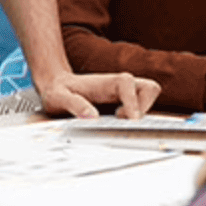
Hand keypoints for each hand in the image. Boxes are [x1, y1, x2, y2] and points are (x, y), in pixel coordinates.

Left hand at [37, 71, 162, 119]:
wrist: (55, 85)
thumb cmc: (57, 90)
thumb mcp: (57, 97)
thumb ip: (73, 104)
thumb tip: (92, 116)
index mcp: (106, 82)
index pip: (128, 84)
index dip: (132, 102)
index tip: (129, 119)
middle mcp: (120, 85)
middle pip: (150, 88)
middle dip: (145, 107)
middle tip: (123, 120)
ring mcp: (124, 93)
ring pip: (150, 95)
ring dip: (143, 112)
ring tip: (120, 122)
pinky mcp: (125, 102)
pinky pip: (143, 106)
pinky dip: (138, 117)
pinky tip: (118, 124)